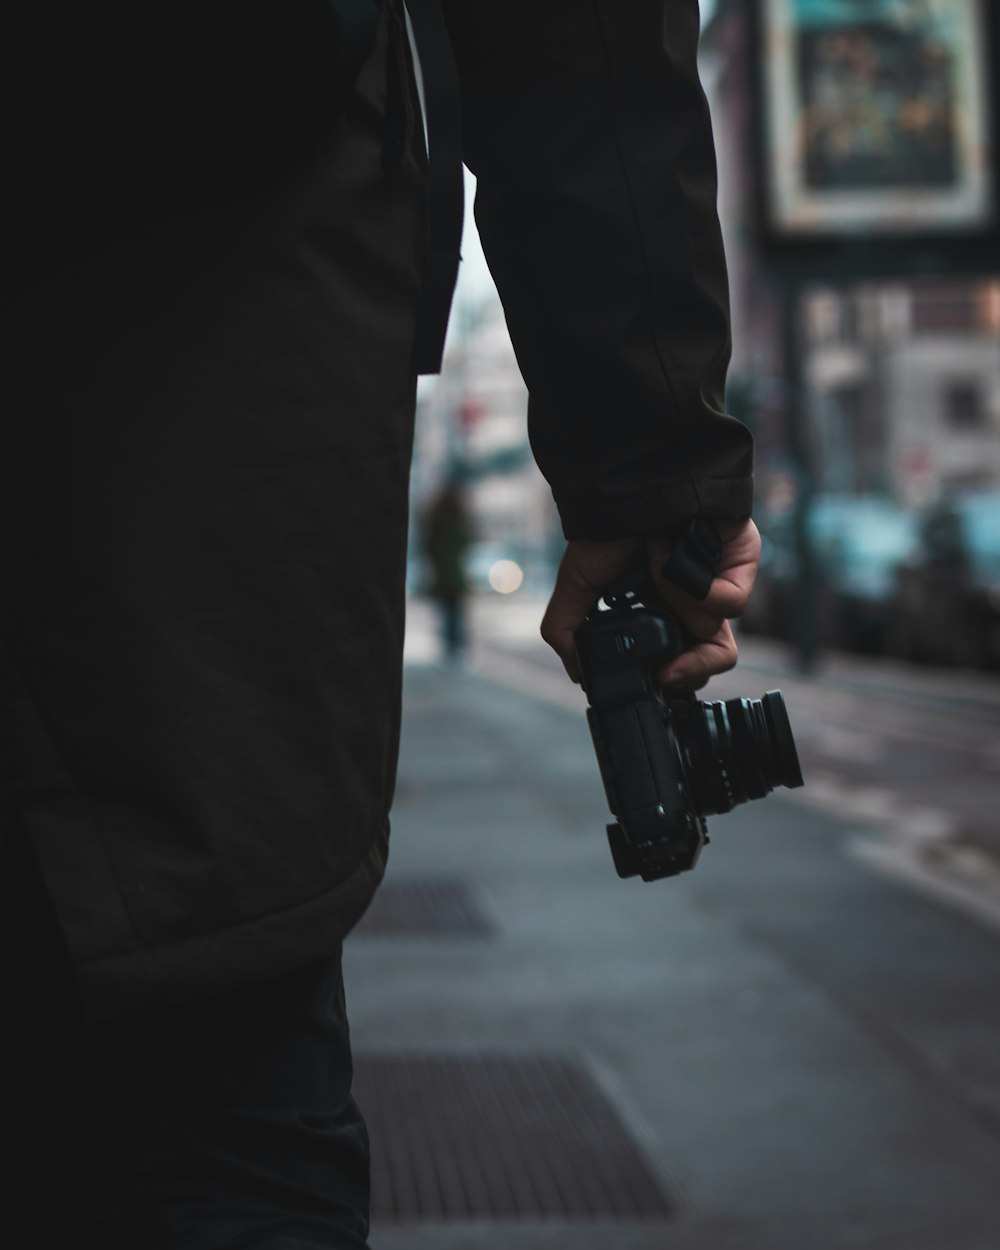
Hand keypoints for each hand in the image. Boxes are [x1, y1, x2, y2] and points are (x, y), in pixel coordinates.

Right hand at [540, 519, 760, 689]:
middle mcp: (694, 605)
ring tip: (655, 567)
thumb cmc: (608, 527)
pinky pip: (728, 604)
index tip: (653, 679)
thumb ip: (567, 630)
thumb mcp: (577, 583)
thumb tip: (577, 672)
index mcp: (663, 614)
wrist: (628, 487)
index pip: (683, 663)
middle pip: (711, 660)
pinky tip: (671, 553)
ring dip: (676, 605)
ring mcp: (720, 587)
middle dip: (689, 670)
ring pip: (714, 634)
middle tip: (666, 670)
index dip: (673, 679)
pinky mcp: (741, 570)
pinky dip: (692, 585)